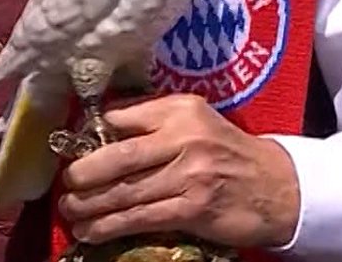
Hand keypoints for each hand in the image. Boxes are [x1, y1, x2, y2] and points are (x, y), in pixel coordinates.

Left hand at [58, 95, 301, 248]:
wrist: (275, 186)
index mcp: (180, 109)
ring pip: (126, 192)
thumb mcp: (196, 120)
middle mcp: (184, 137)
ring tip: (70, 211)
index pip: (122, 117)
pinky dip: (111, 226)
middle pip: (119, 156)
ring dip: (90, 206)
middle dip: (84, 174)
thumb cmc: (227, 151)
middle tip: (66, 185)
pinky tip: (91, 232)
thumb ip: (153, 118)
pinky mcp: (193, 208)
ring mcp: (189, 174)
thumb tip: (101, 127)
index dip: (90, 136)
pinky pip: (141, 218)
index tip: (70, 150)